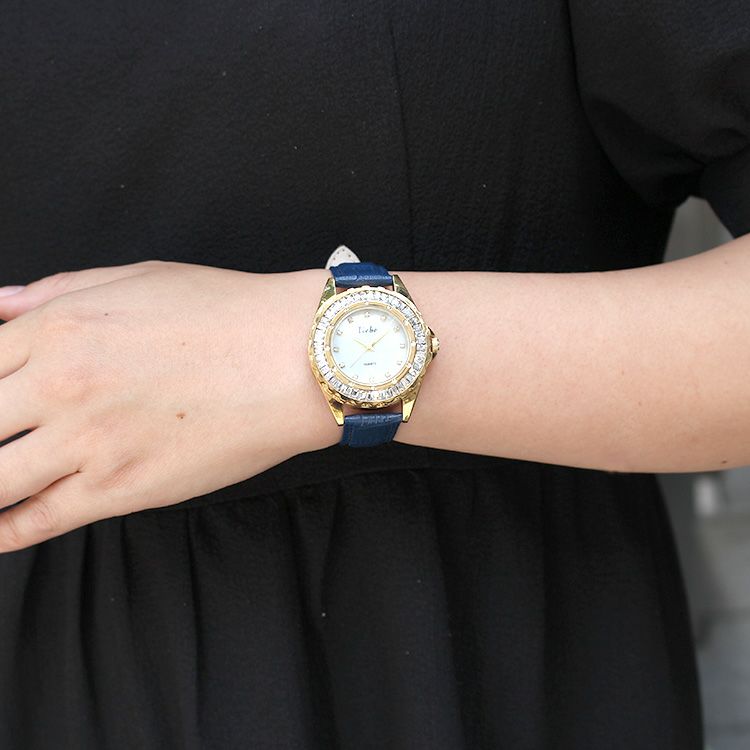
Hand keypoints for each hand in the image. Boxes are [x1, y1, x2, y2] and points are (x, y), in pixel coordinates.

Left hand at [0, 260, 336, 551]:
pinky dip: (4, 531)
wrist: (293, 359)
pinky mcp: (120, 489)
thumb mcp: (136, 279)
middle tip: (3, 439)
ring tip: (2, 481)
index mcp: (58, 328)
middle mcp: (59, 385)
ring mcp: (87, 441)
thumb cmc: (226, 313)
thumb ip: (52, 293)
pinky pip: (36, 521)